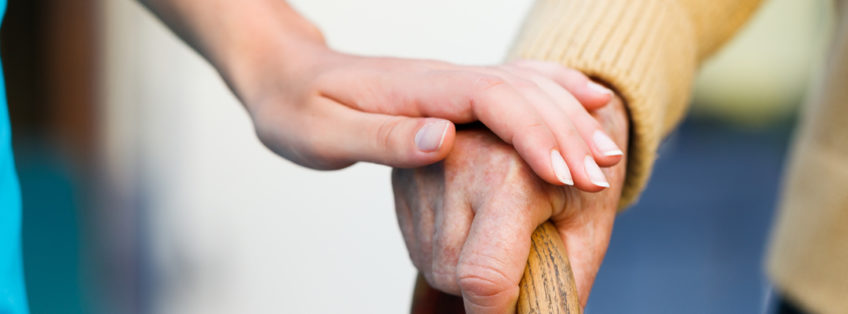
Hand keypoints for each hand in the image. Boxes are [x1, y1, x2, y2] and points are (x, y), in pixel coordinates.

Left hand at [235, 44, 621, 189]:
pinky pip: (515, 84)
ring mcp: (451, 81)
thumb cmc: (296, 108)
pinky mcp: (453, 90)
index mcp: (417, 91)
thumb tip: (445, 139)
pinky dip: (556, 91)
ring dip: (570, 117)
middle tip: (603, 176)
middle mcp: (443, 79)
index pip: (491, 102)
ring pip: (526, 88)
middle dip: (566, 133)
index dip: (532, 134)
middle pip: (520, 94)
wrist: (284, 73)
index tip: (564, 173)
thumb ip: (384, 139)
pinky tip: (587, 99)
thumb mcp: (324, 134)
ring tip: (609, 152)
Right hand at [392, 94, 627, 312]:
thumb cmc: (576, 172)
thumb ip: (564, 283)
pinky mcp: (405, 174)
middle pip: (455, 274)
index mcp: (511, 173)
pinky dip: (448, 249)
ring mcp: (424, 165)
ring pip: (434, 263)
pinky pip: (420, 243)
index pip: (485, 274)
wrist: (551, 115)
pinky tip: (474, 222)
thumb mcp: (587, 229)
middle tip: (522, 257)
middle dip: (488, 287)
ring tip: (500, 233)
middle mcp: (458, 161)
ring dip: (465, 268)